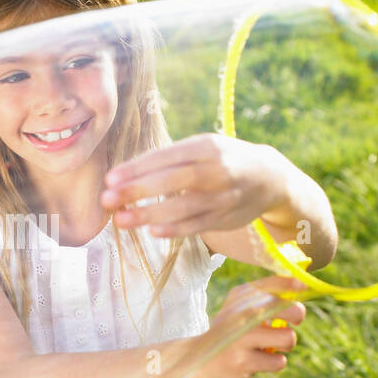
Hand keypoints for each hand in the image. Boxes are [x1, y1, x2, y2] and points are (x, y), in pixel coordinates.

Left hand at [100, 133, 289, 237]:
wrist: (270, 178)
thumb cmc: (223, 159)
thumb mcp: (204, 147)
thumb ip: (171, 159)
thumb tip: (127, 175)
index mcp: (207, 146)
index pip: (167, 157)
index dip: (137, 168)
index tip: (110, 178)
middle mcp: (217, 170)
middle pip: (173, 181)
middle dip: (138, 190)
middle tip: (107, 199)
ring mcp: (223, 196)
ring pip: (183, 207)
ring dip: (149, 214)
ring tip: (121, 220)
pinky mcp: (225, 218)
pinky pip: (197, 225)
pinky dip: (175, 229)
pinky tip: (153, 231)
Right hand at [188, 276, 306, 377]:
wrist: (200, 358)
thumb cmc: (230, 331)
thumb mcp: (240, 306)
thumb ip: (268, 295)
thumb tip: (301, 285)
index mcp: (243, 295)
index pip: (276, 282)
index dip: (295, 285)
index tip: (302, 289)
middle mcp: (243, 313)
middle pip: (293, 310)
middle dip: (297, 317)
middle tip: (292, 323)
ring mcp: (243, 338)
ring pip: (289, 338)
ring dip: (285, 345)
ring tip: (270, 345)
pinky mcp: (244, 362)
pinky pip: (278, 361)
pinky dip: (273, 362)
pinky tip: (257, 360)